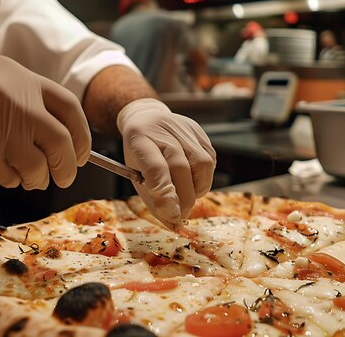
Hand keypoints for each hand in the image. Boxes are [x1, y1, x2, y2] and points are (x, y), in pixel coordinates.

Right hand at [0, 52, 90, 188]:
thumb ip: (28, 101)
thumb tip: (66, 140)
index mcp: (20, 78)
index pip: (69, 108)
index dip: (82, 136)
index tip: (82, 154)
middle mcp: (11, 99)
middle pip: (59, 141)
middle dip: (68, 166)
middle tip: (65, 176)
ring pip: (35, 166)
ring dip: (37, 179)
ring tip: (28, 176)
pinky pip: (7, 176)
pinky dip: (10, 179)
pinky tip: (0, 170)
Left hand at [117, 99, 215, 228]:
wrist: (146, 119)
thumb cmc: (140, 153)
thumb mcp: (135, 175)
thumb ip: (153, 200)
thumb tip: (175, 224)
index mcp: (139, 138)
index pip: (155, 167)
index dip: (165, 193)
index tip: (171, 215)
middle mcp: (164, 130)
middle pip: (180, 167)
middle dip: (183, 198)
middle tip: (180, 215)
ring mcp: (185, 129)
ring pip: (201, 163)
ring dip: (197, 189)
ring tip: (186, 198)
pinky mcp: (200, 134)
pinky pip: (210, 161)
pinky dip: (203, 179)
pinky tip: (191, 182)